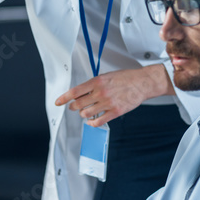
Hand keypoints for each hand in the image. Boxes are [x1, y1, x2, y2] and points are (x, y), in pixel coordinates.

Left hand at [55, 65, 173, 126]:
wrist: (142, 83)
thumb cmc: (125, 78)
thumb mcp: (106, 76)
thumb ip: (93, 84)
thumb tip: (80, 93)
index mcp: (97, 81)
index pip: (75, 91)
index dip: (64, 98)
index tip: (58, 102)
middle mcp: (100, 92)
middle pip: (78, 104)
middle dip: (73, 107)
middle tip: (74, 107)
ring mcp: (108, 103)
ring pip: (86, 114)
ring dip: (83, 114)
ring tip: (85, 112)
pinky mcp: (115, 112)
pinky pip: (98, 121)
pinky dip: (92, 123)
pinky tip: (91, 121)